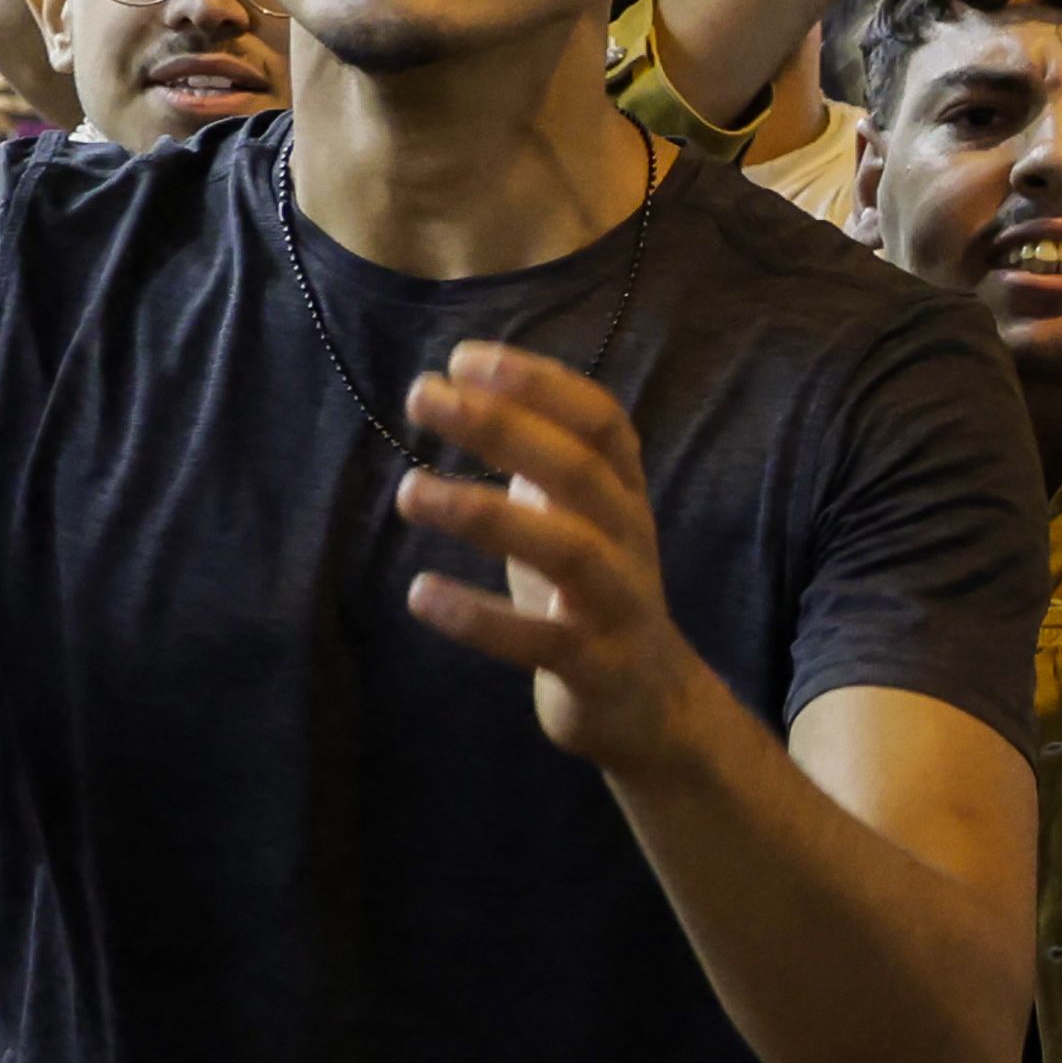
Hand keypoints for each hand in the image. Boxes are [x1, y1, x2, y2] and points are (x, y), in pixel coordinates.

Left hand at [389, 331, 735, 778]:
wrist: (652, 703)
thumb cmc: (590, 594)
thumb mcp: (576, 517)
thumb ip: (537, 459)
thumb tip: (458, 389)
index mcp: (624, 494)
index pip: (599, 419)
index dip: (538, 383)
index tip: (464, 359)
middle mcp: (630, 539)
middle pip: (580, 470)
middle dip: (501, 426)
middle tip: (425, 396)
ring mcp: (619, 604)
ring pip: (567, 550)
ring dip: (484, 514)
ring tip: (409, 492)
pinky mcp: (598, 668)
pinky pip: (539, 642)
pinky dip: (479, 617)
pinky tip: (421, 593)